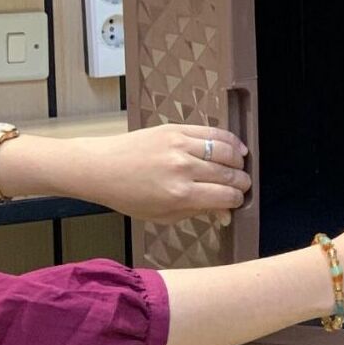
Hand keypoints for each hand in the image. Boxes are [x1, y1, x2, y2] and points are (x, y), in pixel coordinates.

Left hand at [70, 124, 250, 223]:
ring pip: (227, 151)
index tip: (238, 201)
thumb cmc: (129, 196)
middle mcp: (184, 168)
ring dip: (239, 161)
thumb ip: (197, 212)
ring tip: (240, 167)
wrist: (101, 167)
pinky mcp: (177, 129)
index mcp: (180, 194)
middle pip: (230, 174)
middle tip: (242, 186)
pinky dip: (230, 140)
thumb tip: (224, 212)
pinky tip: (237, 148)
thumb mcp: (162, 215)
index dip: (237, 200)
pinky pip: (213, 132)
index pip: (226, 196)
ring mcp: (181, 145)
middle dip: (242, 182)